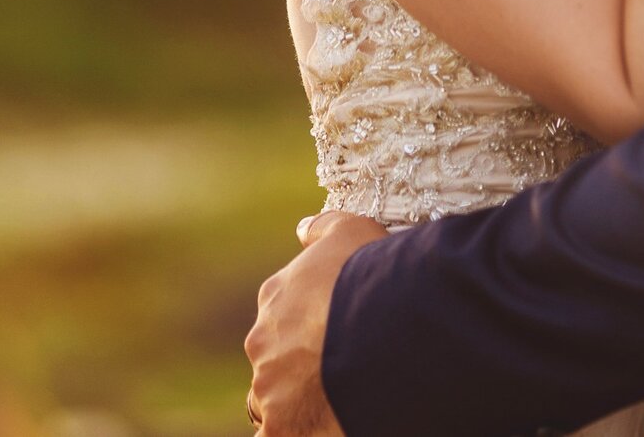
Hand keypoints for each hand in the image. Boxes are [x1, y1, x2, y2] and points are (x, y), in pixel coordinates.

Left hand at [245, 210, 387, 434]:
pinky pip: (275, 435)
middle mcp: (263, 342)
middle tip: (335, 369)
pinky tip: (313, 427)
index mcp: (275, 298)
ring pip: (272, 400)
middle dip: (297, 366)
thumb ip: (322, 228)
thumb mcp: (350, 229)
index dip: (309, 326)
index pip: (282, 317)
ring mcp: (269, 387)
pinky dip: (289, 430)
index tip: (335, 331)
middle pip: (274, 359)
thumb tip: (302, 229)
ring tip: (328, 401)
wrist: (380, 322)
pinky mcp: (280, 427)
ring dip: (292, 401)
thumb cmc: (368, 272)